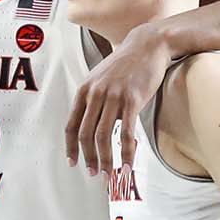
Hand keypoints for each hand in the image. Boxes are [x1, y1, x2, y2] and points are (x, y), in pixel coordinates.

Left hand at [66, 20, 170, 173]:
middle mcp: (95, 94)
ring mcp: (113, 97)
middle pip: (85, 134)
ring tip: (109, 175)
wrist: (148, 45)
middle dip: (88, 158)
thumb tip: (92, 125)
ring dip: (105, 160)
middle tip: (93, 174)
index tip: (72, 163)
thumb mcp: (101, 78)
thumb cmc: (126, 64)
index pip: (71, 126)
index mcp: (84, 90)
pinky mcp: (132, 100)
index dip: (70, 148)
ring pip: (103, 137)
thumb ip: (94, 99)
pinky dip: (126, 153)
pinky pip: (126, 133)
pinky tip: (127, 165)